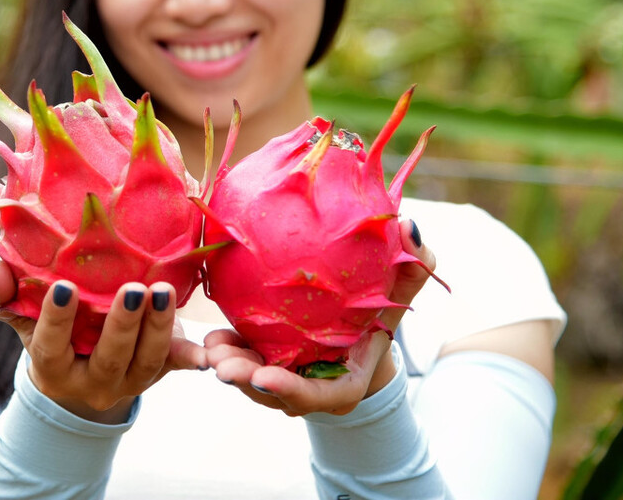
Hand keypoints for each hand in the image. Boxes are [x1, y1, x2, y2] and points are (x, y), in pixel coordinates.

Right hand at [0, 262, 205, 422]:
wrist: (81, 367)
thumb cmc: (46, 329)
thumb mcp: (18, 315)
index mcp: (53, 369)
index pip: (51, 347)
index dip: (57, 320)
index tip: (64, 286)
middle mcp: (92, 383)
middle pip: (110, 358)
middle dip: (122, 325)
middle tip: (133, 288)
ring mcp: (130, 381)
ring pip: (148, 361)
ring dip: (159, 327)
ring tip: (165, 290)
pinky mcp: (159, 371)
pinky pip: (177, 366)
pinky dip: (192, 357)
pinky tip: (206, 350)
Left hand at [203, 219, 435, 416]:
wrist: (361, 322)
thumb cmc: (384, 306)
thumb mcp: (403, 289)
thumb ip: (413, 265)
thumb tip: (408, 225)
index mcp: (343, 380)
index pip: (316, 396)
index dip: (290, 390)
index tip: (265, 377)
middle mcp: (310, 385)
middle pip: (274, 392)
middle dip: (247, 381)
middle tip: (223, 366)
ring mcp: (285, 374)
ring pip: (251, 378)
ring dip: (230, 365)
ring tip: (211, 348)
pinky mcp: (264, 358)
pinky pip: (242, 359)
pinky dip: (226, 350)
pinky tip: (209, 337)